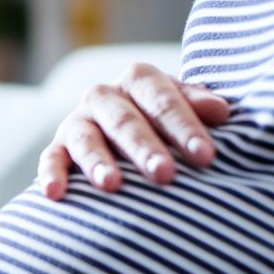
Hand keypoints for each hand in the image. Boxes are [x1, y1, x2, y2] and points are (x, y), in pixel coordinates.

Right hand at [38, 63, 230, 198]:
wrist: (124, 130)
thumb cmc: (164, 122)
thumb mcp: (183, 107)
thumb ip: (198, 107)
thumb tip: (222, 111)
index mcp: (138, 80)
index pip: (162, 100)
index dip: (184, 127)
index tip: (205, 156)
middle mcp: (103, 96)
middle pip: (124, 120)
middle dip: (144, 148)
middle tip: (164, 174)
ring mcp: (77, 122)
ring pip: (86, 138)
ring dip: (97, 161)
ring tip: (111, 185)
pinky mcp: (57, 148)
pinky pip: (50, 159)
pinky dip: (50, 175)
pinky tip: (55, 194)